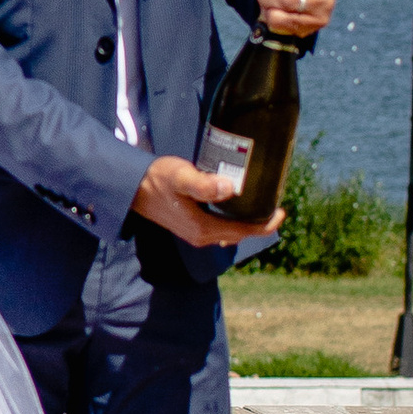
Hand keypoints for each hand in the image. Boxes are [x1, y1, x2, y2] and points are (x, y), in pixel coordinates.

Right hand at [130, 151, 281, 249]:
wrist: (131, 187)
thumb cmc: (156, 179)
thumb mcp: (181, 177)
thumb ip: (204, 184)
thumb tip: (230, 188)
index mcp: (203, 228)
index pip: (243, 232)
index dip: (265, 225)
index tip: (281, 211)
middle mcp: (201, 236)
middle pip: (239, 234)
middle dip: (259, 224)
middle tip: (274, 205)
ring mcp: (195, 234)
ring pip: (230, 232)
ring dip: (247, 223)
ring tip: (260, 206)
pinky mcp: (190, 227)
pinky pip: (220, 228)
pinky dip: (233, 221)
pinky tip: (236, 207)